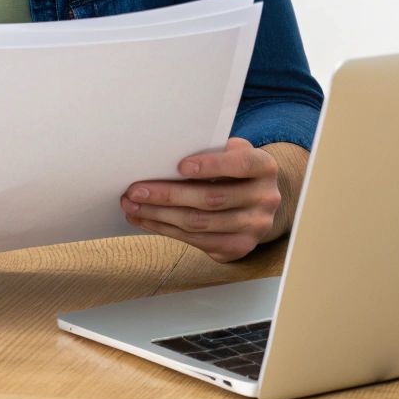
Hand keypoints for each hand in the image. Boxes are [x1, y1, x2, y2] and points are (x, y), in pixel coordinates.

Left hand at [120, 137, 283, 262]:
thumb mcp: (234, 153)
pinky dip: (167, 230)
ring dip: (160, 216)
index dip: (210, 166)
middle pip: (212, 199)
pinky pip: (197, 241)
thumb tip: (166, 154)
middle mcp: (265, 199)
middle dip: (168, 195)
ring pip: (199, 223)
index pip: (240, 165)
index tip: (179, 166)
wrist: (260, 202)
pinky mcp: (238, 247)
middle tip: (136, 190)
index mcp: (265, 168)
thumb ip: (214, 151)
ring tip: (133, 207)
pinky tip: (147, 220)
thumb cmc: (237, 171)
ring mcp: (254, 227)